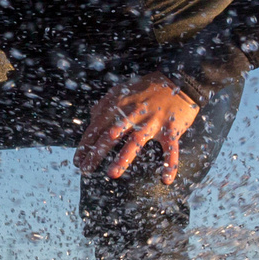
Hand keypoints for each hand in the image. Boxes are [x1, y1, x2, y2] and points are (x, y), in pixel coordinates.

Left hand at [75, 74, 200, 184]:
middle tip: (86, 170)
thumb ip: (106, 102)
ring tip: (112, 174)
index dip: (86, 144)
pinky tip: (165, 179)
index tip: (78, 160)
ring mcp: (153, 122)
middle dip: (96, 154)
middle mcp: (134, 114)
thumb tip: (92, 116)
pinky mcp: (171, 128)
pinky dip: (170, 164)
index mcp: (120, 105)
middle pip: (111, 136)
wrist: (180, 80)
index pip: (97, 126)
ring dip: (123, 158)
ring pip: (135, 142)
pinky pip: (171, 149)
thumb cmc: (149, 86)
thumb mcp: (123, 88)